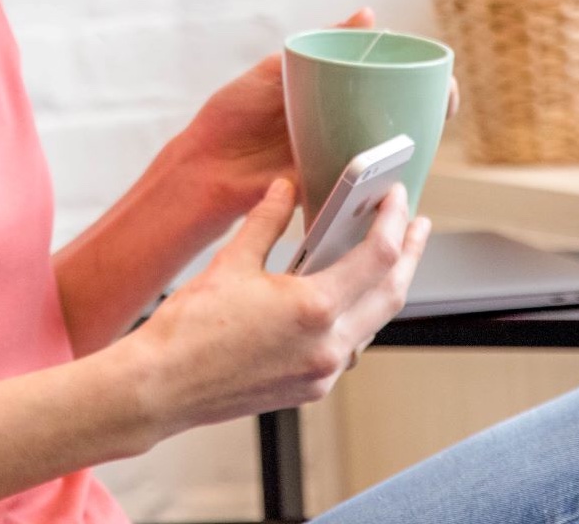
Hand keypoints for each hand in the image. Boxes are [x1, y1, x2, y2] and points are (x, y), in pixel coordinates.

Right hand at [125, 176, 431, 432]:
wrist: (162, 387)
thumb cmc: (190, 330)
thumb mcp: (231, 262)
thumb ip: (267, 221)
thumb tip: (284, 188)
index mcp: (314, 309)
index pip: (378, 256)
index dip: (393, 221)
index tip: (396, 197)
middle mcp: (328, 346)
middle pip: (391, 293)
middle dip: (410, 255)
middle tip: (416, 225)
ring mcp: (321, 373)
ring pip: (373, 324)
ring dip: (384, 288)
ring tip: (384, 258)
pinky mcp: (309, 389)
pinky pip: (349, 347)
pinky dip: (356, 317)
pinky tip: (344, 297)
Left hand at [181, 8, 459, 222]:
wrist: (203, 166)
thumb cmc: (233, 116)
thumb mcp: (276, 71)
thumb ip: (319, 47)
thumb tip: (368, 15)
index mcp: (330, 96)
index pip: (384, 83)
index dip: (417, 79)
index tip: (438, 74)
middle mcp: (341, 125)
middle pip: (398, 116)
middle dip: (430, 108)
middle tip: (446, 102)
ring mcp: (338, 157)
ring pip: (389, 150)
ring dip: (416, 144)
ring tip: (432, 131)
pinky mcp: (331, 186)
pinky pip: (368, 182)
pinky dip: (388, 178)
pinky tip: (401, 169)